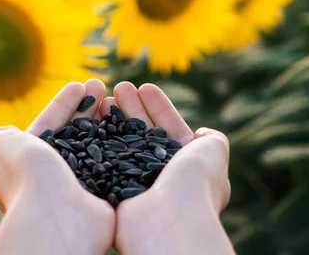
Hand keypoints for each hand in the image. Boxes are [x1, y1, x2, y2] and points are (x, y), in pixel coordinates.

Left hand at [0, 79, 114, 254]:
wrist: (59, 219)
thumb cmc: (30, 178)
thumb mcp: (4, 148)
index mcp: (27, 165)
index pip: (47, 127)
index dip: (62, 105)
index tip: (79, 84)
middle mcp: (52, 177)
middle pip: (73, 134)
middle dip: (86, 108)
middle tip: (101, 85)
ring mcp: (78, 186)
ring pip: (94, 146)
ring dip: (104, 120)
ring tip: (117, 97)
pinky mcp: (102, 194)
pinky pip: (112, 161)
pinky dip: (119, 142)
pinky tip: (127, 123)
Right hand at [109, 82, 233, 254]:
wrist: (169, 220)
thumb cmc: (194, 183)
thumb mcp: (215, 152)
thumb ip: (211, 139)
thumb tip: (202, 133)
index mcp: (185, 167)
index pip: (170, 129)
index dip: (159, 107)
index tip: (144, 87)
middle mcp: (161, 176)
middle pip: (144, 133)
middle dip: (133, 108)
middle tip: (119, 87)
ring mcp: (137, 184)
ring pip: (124, 143)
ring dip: (115, 118)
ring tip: (104, 96)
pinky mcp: (115, 191)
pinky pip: (107, 158)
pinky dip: (101, 137)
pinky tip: (93, 117)